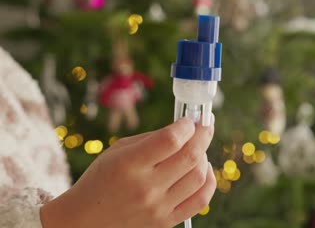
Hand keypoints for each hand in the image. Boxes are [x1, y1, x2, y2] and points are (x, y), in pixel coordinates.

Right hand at [41, 117, 215, 227]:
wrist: (84, 222)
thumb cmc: (101, 180)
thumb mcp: (117, 152)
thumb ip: (151, 139)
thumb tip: (184, 130)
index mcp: (129, 164)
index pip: (170, 140)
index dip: (186, 126)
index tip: (189, 120)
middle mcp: (145, 187)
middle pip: (190, 156)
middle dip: (203, 135)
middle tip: (205, 127)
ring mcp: (158, 208)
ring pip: (199, 177)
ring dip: (204, 157)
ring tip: (198, 150)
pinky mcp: (166, 222)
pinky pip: (200, 201)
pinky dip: (208, 182)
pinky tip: (202, 171)